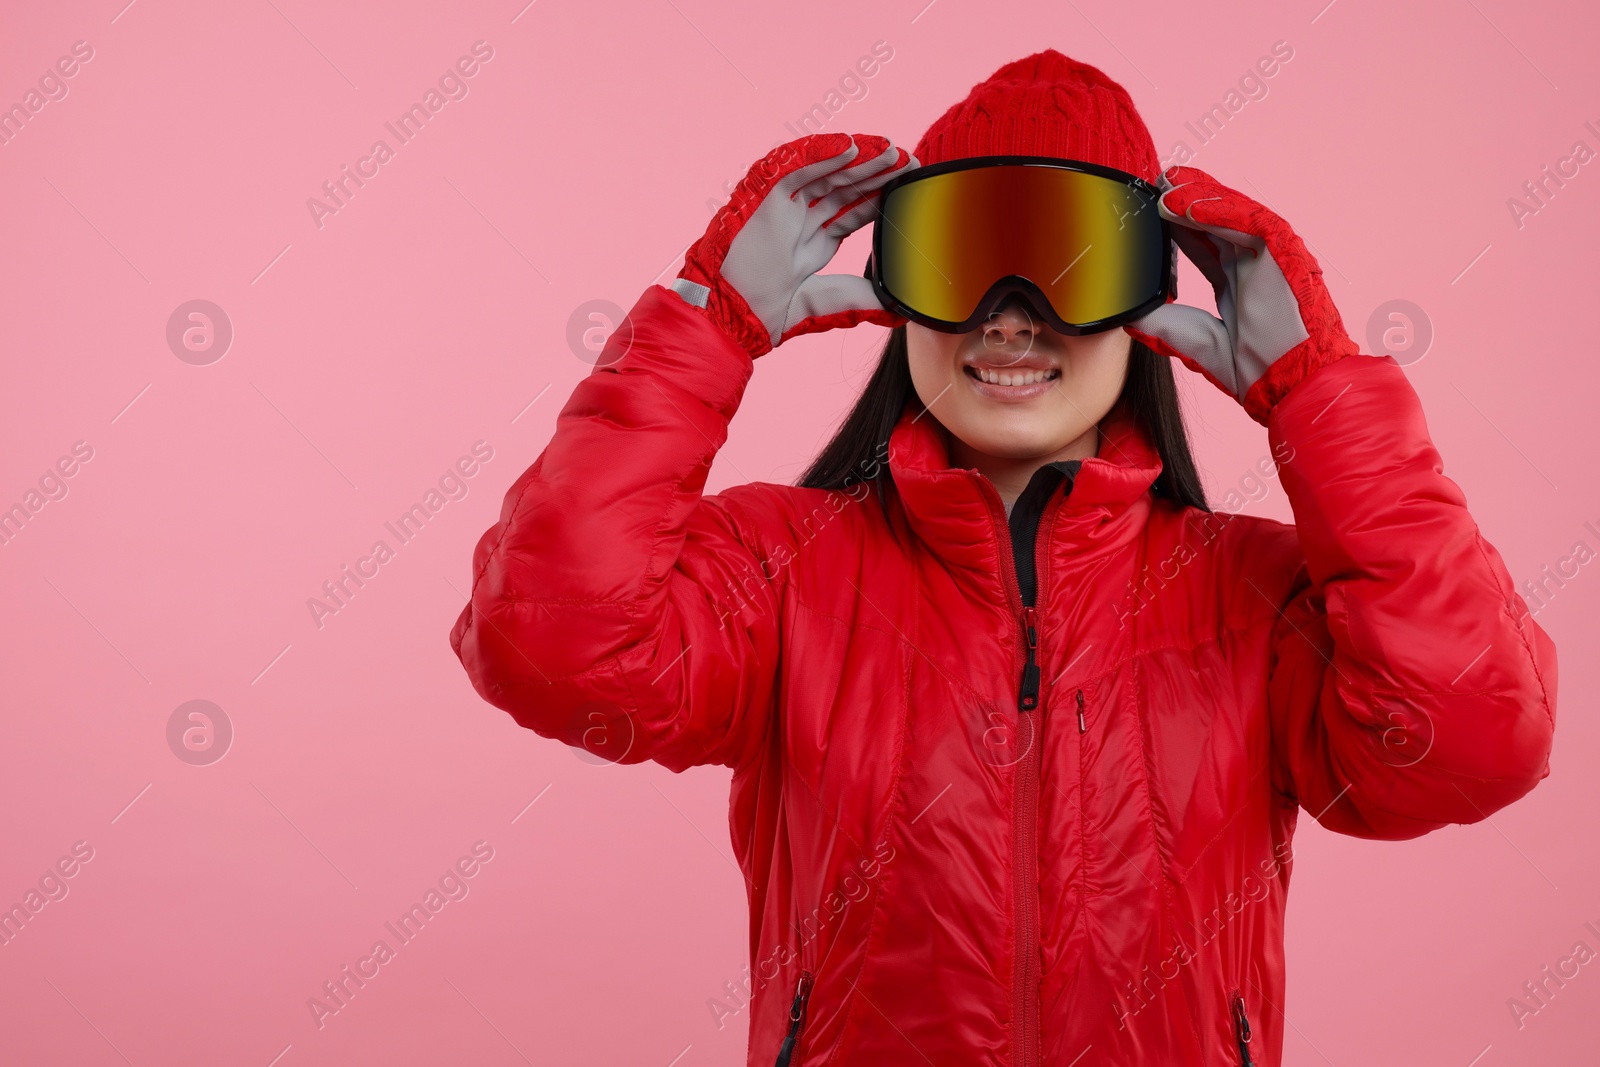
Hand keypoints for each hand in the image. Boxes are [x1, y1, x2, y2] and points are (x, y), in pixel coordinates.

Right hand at [670, 133, 916, 358]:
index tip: (908, 185)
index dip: (879, 196)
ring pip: (827, 174)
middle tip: (908, 161)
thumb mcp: (828, 301)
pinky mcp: (766, 198)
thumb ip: (863, 300)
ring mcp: (784, 207)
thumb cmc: (767, 313)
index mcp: (812, 242)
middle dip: (877, 174)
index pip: (853, 210)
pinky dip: (822, 156)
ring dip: (858, 160)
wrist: (732, 316)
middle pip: (844, 187)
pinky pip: (797, 169)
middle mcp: (800, 220)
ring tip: (890, 151)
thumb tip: (901, 309)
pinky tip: (851, 148)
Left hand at [1122, 165, 1359, 425]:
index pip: (1203, 244)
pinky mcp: (1285, 253)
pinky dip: (1219, 210)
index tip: (1148, 211)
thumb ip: (1163, 323)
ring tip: (1167, 183)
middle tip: (1156, 182)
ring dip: (1198, 196)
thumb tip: (1128, 314)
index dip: (1176, 225)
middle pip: (1216, 220)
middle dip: (1186, 199)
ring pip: (1232, 213)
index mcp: (1238, 283)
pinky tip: (1187, 203)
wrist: (1291, 387)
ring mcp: (1271, 257)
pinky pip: (1251, 221)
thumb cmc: (1256, 371)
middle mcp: (1254, 265)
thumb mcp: (1194, 341)